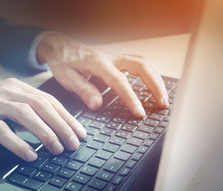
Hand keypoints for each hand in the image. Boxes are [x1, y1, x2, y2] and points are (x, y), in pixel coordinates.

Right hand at [0, 78, 85, 160]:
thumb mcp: (4, 104)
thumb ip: (25, 111)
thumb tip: (52, 129)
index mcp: (16, 87)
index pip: (48, 101)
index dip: (67, 117)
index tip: (80, 133)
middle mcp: (6, 91)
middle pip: (41, 106)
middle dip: (61, 126)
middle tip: (73, 144)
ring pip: (24, 114)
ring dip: (44, 132)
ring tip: (57, 149)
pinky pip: (1, 129)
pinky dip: (17, 143)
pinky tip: (29, 154)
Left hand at [37, 32, 168, 117]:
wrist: (60, 46)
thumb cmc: (62, 62)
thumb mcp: (67, 78)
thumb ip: (83, 91)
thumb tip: (97, 105)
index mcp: (98, 63)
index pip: (120, 82)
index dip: (131, 98)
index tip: (140, 113)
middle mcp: (111, 57)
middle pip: (142, 66)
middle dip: (155, 85)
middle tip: (162, 104)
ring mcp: (116, 56)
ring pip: (144, 62)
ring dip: (156, 79)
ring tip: (162, 97)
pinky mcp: (117, 58)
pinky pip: (139, 62)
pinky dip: (149, 74)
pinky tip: (152, 85)